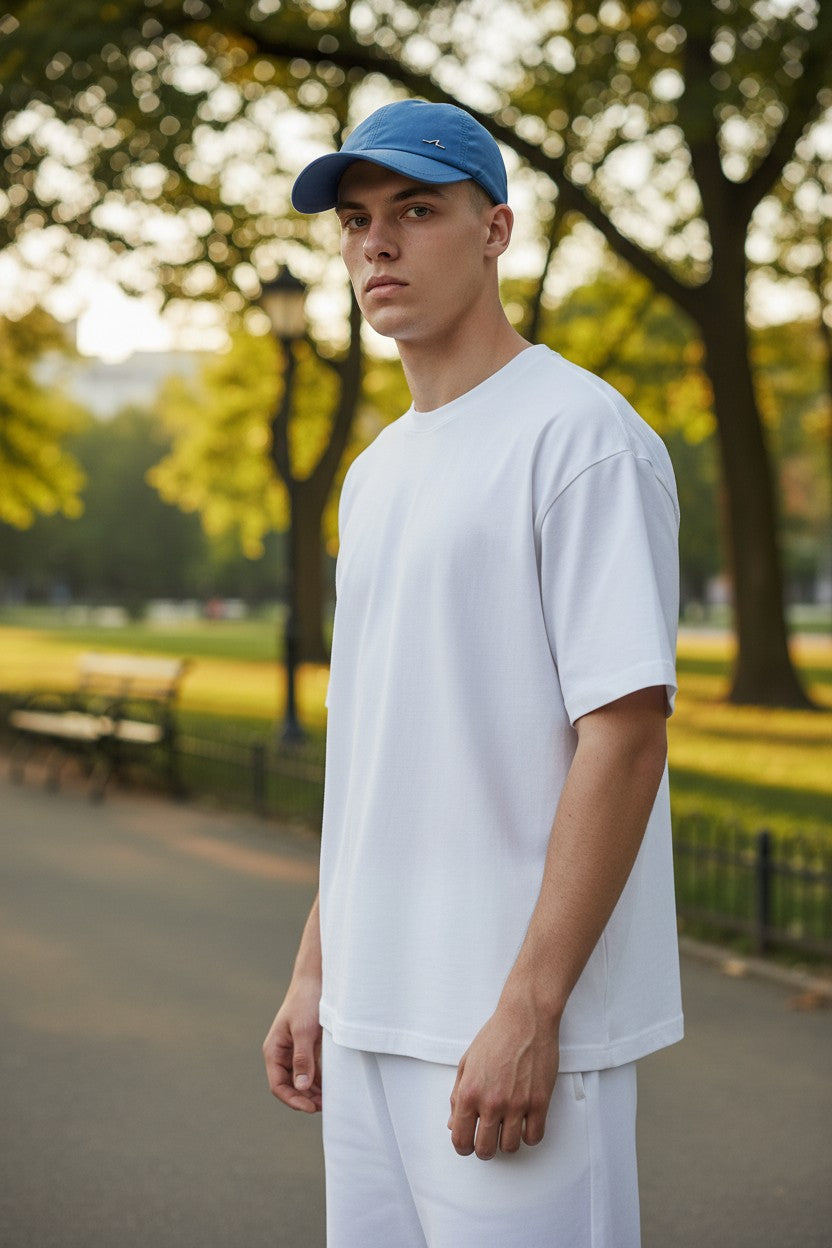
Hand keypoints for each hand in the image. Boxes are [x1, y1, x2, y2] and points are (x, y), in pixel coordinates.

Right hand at [262, 974, 322, 1113]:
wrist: (316, 978)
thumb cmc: (307, 1001)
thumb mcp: (305, 1031)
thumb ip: (302, 1059)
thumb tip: (301, 1087)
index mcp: (274, 1050)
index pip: (278, 1085)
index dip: (292, 1100)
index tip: (311, 1107)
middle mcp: (281, 1053)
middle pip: (288, 1086)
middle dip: (303, 1099)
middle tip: (324, 1107)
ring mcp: (294, 1050)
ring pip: (300, 1080)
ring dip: (312, 1092)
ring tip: (328, 1101)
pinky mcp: (307, 1046)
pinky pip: (309, 1070)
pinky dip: (318, 1080)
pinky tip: (329, 1088)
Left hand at [447, 999, 558, 1158]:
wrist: (525, 1019)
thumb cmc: (495, 1037)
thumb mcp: (466, 1063)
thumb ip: (457, 1096)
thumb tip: (453, 1124)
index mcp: (469, 1092)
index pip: (460, 1139)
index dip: (462, 1147)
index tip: (467, 1145)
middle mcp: (491, 1102)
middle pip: (485, 1150)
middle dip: (484, 1149)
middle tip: (487, 1140)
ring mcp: (517, 1104)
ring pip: (510, 1147)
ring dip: (507, 1142)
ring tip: (507, 1129)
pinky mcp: (539, 1102)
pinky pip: (534, 1137)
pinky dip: (529, 1136)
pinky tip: (525, 1124)